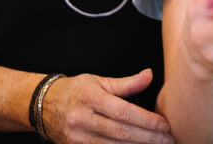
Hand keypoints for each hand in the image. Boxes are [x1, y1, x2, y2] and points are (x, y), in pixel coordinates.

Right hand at [41, 69, 173, 143]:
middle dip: (148, 138)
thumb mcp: (99, 81)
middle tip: (169, 140)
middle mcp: (83, 120)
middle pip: (121, 133)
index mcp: (91, 98)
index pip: (124, 112)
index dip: (147, 120)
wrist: (42, 105)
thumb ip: (126, 83)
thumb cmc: (76, 90)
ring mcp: (78, 138)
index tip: (165, 125)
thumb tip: (149, 75)